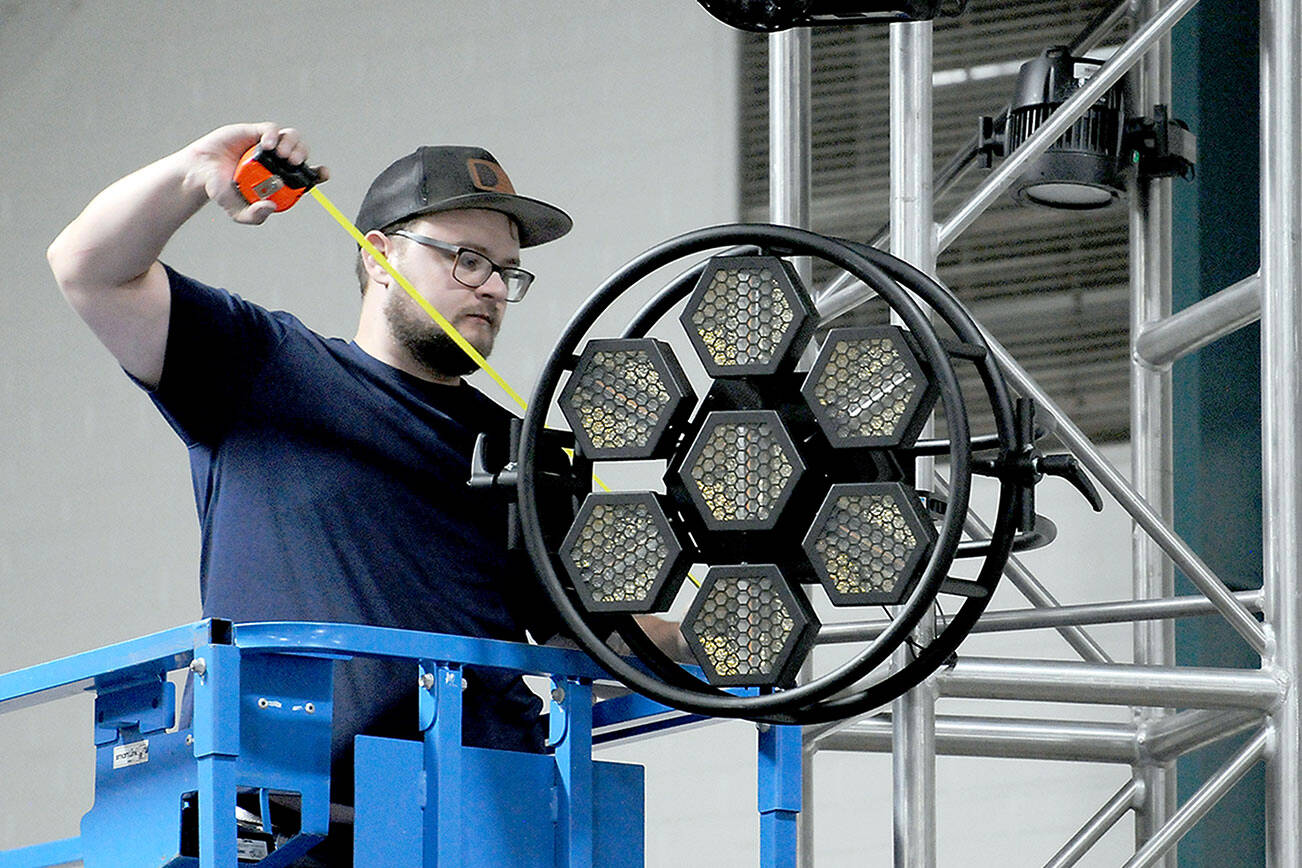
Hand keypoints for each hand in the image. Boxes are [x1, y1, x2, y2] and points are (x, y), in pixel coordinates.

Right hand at [181, 123, 329, 223]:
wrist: (200, 173)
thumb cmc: (221, 191)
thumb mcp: (238, 211)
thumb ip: (255, 215)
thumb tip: (271, 207)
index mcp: (279, 179)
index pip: (305, 174)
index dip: (317, 173)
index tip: (323, 174)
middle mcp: (276, 162)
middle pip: (301, 153)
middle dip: (303, 155)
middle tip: (293, 163)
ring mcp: (266, 146)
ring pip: (291, 137)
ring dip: (292, 144)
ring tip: (281, 156)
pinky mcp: (254, 133)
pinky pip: (271, 130)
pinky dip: (273, 135)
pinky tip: (266, 145)